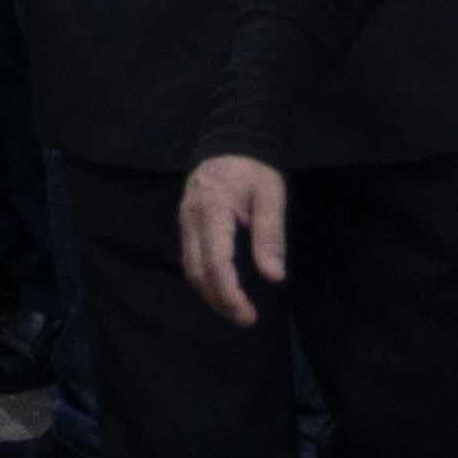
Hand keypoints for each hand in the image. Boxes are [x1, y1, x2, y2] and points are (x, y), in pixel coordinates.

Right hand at [179, 155, 294, 328]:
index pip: (215, 262)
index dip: (230, 294)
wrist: (231, 139)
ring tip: (235, 310)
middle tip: (246, 319)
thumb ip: (270, 235)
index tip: (248, 315)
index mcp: (212, 209)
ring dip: (210, 294)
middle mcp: (191, 217)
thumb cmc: (255, 168)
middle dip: (220, 300)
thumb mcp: (271, 196)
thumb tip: (273, 276)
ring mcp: (185, 219)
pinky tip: (221, 288)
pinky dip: (204, 279)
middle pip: (197, 270)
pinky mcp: (186, 221)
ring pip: (189, 267)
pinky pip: (190, 257)